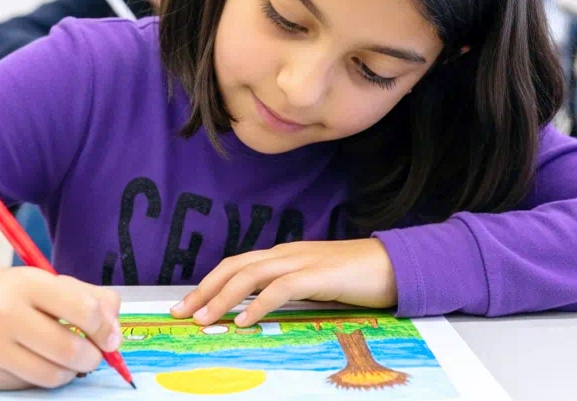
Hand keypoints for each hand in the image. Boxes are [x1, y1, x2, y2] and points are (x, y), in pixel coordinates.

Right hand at [0, 265, 121, 390]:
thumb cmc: (4, 294)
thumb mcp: (44, 282)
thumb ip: (89, 298)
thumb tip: (115, 333)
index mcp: (28, 283)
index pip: (83, 309)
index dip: (105, 328)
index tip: (110, 337)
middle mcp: (5, 314)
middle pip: (70, 350)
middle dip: (92, 358)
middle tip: (93, 355)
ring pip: (53, 376)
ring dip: (70, 373)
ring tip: (68, 360)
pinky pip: (29, 386)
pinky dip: (42, 379)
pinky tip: (36, 363)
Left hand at [170, 239, 396, 327]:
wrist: (395, 265)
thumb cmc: (357, 277)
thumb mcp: (314, 283)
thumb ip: (288, 289)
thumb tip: (258, 308)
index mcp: (284, 255)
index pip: (236, 265)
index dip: (209, 283)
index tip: (188, 304)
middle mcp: (286, 254)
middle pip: (234, 267)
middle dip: (204, 289)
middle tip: (181, 313)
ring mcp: (301, 261)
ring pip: (250, 276)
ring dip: (222, 298)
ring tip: (204, 319)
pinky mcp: (318, 276)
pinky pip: (280, 289)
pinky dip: (258, 305)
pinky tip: (243, 321)